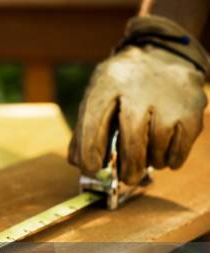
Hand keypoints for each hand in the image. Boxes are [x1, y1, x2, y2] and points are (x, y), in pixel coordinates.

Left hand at [69, 45, 206, 183]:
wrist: (162, 54)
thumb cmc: (123, 87)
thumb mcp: (98, 96)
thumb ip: (85, 131)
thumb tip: (80, 164)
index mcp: (108, 82)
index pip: (94, 120)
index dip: (90, 149)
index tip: (91, 168)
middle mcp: (139, 85)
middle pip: (132, 135)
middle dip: (128, 164)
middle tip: (127, 178)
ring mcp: (169, 94)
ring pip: (159, 142)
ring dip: (152, 160)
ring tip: (147, 159)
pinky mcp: (193, 104)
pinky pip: (182, 143)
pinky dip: (172, 157)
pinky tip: (165, 157)